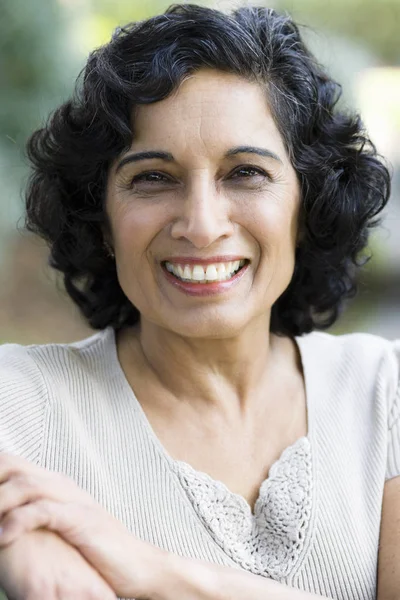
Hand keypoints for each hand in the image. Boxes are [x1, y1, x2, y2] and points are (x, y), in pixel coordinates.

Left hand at [0, 452, 165, 598]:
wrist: (136, 565)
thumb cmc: (95, 550)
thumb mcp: (62, 528)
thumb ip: (37, 516)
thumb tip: (7, 518)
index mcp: (55, 485)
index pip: (13, 465)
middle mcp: (62, 486)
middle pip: (15, 467)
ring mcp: (74, 499)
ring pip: (26, 484)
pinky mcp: (82, 519)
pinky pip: (44, 512)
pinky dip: (19, 521)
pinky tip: (3, 536)